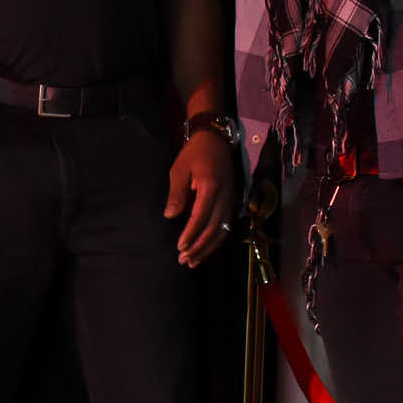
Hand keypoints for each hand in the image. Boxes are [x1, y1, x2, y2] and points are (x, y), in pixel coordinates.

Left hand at [164, 128, 237, 266]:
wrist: (216, 140)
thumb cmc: (194, 154)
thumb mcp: (180, 170)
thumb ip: (176, 193)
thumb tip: (170, 216)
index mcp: (211, 187)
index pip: (201, 217)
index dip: (191, 234)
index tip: (180, 247)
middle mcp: (224, 197)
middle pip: (213, 229)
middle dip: (199, 247)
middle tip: (184, 260)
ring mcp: (230, 201)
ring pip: (222, 231)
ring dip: (208, 248)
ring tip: (193, 261)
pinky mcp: (231, 203)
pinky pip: (225, 226)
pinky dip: (216, 240)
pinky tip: (205, 250)